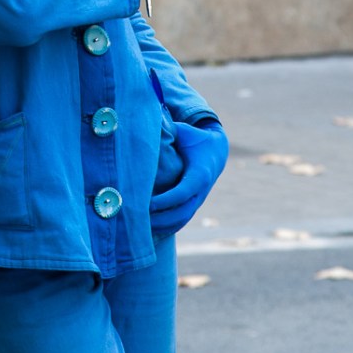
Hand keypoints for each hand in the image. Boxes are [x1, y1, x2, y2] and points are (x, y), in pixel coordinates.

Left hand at [149, 121, 228, 237]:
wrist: (216, 150)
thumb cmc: (193, 138)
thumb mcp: (182, 131)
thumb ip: (167, 128)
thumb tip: (145, 120)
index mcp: (198, 174)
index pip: (182, 193)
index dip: (165, 201)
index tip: (147, 203)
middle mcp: (200, 191)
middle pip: (181, 212)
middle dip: (159, 218)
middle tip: (137, 219)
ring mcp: (198, 200)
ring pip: (182, 220)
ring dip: (162, 226)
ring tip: (140, 228)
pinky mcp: (194, 204)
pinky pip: (182, 220)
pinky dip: (168, 228)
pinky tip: (152, 232)